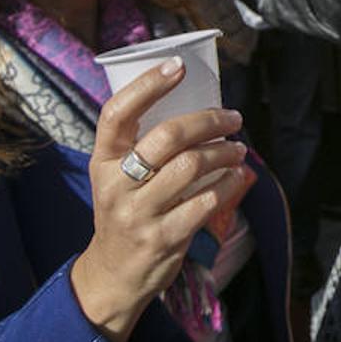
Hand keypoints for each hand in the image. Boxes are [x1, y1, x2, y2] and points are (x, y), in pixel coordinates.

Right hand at [71, 57, 253, 341]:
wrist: (113, 275)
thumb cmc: (125, 212)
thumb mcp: (118, 178)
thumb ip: (143, 146)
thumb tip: (198, 104)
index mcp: (102, 162)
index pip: (116, 114)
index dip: (147, 85)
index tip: (178, 66)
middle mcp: (115, 185)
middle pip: (166, 137)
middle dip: (208, 120)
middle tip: (233, 117)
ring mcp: (137, 214)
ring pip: (191, 166)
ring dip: (224, 151)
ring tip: (237, 147)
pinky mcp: (162, 238)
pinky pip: (205, 202)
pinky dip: (229, 183)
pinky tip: (238, 175)